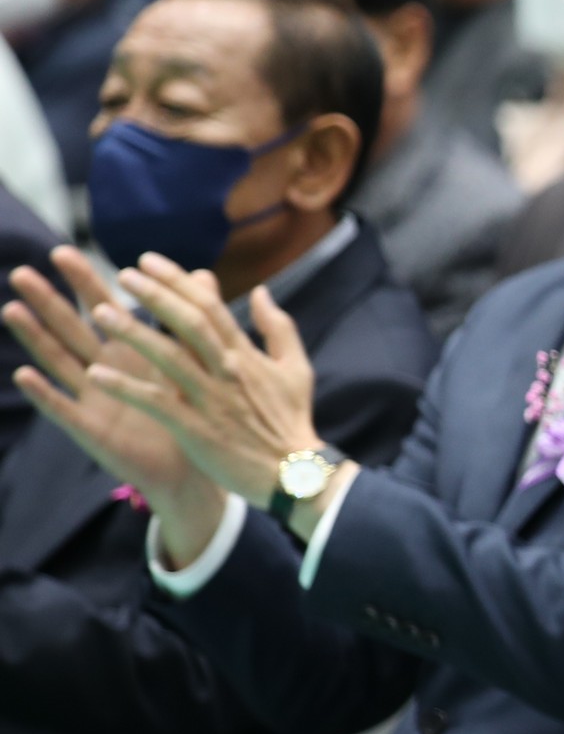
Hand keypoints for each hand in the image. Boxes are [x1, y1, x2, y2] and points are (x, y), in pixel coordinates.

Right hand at [5, 249, 198, 497]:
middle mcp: (105, 370)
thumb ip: (194, 320)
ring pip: (59, 362)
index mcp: (131, 352)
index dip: (85, 282)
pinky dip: (45, 393)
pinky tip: (25, 374)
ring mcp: (93, 399)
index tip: (64, 251)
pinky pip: (64, 409)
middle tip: (23, 272)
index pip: (103, 308)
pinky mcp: (92, 430)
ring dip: (35, 337)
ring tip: (13, 310)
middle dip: (48, 301)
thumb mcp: (196, 362)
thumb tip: (203, 275)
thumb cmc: (194, 413)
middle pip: (72, 328)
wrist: (197, 468)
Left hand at [94, 254, 324, 507]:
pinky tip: (97, 374)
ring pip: (168, 357)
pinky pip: (157, 403)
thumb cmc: (291, 420)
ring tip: (101, 312)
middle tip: (124, 274)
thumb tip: (262, 292)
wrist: (293, 472)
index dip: (177, 281)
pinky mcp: (196, 428)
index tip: (147, 261)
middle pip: (188, 323)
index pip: (209, 306)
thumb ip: (277, 327)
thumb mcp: (296, 367)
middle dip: (155, 296)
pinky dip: (127, 388)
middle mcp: (226, 369)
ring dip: (134, 333)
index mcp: (245, 353)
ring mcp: (210, 398)